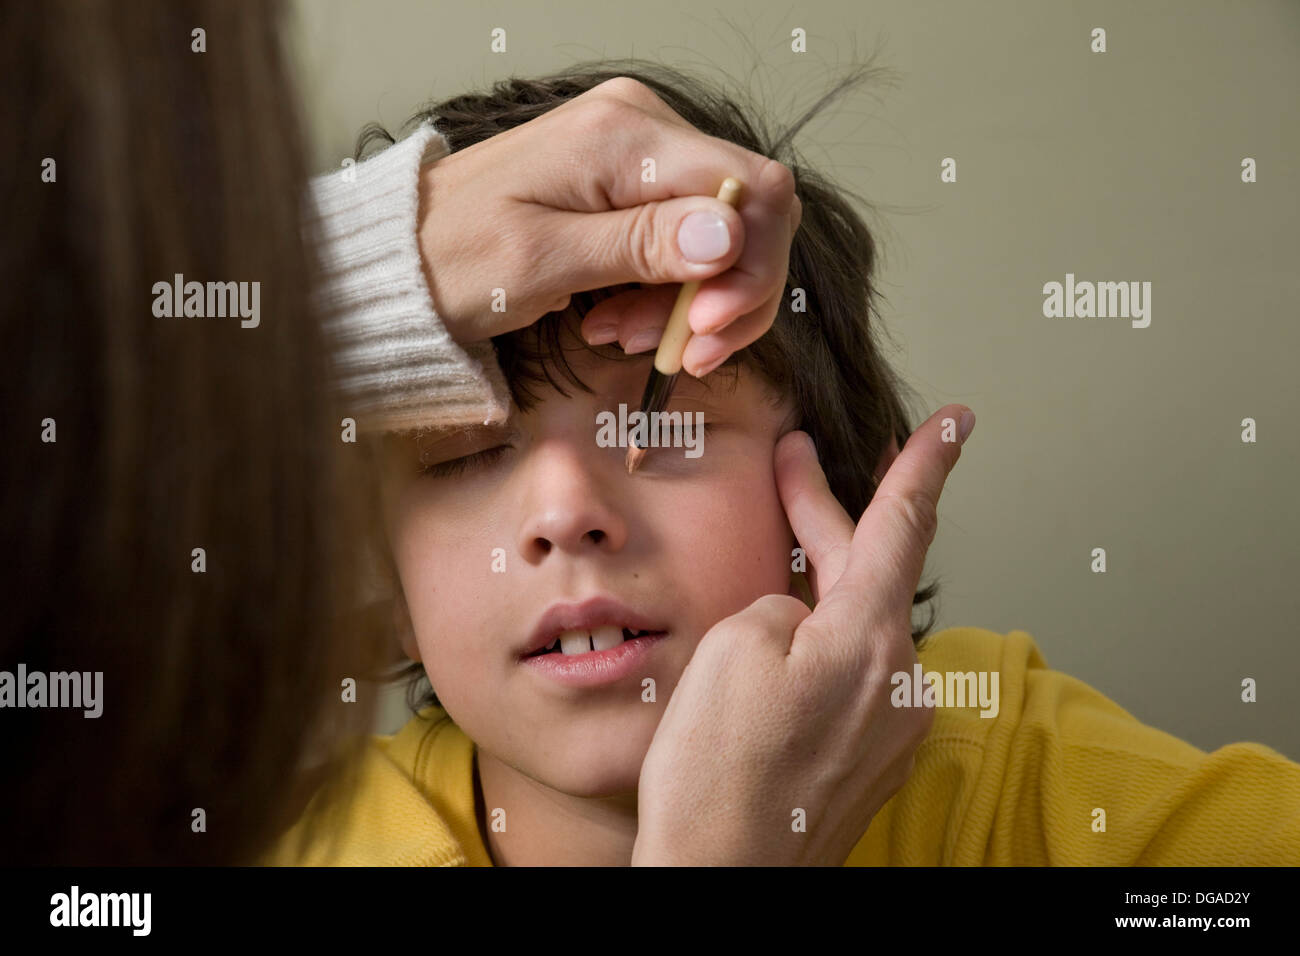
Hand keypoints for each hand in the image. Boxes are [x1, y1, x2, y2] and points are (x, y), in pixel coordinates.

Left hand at [416, 77, 801, 377]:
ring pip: (722, 237)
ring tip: (625, 336)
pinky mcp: (630, 184)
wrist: (405, 257)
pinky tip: (620, 318)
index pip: (751, 188)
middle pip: (749, 213)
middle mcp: (643, 127)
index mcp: (625, 134)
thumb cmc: (453, 257)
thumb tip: (728, 235)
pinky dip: (667, 294)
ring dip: (690, 304)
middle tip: (680, 352)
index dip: (750, 267)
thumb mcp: (543, 260)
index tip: (706, 329)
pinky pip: (684, 242)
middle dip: (725, 295)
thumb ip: (640, 245)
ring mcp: (639, 153)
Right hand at [631, 405, 974, 865]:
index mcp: (869, 642)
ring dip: (814, 588)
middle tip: (792, 461)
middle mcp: (899, 682)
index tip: (957, 419)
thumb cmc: (716, 777)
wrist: (720, 881)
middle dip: (827, 513)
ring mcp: (891, 726)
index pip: (904, 524)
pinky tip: (773, 654)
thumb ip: (781, 604)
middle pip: (871, 570)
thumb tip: (799, 615)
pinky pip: (850, 676)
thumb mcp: (734, 646)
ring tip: (762, 568)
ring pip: (856, 625)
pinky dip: (818, 648)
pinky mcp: (872, 757)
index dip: (927, 462)